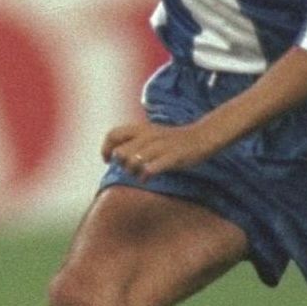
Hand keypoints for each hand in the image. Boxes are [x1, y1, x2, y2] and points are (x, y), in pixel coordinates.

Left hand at [102, 118, 224, 179]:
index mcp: (141, 128)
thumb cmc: (172, 140)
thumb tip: (115, 155)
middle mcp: (147, 136)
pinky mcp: (171, 157)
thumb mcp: (150, 134)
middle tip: (130, 168)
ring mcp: (160, 146)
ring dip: (132, 171)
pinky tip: (147, 177)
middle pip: (120, 153)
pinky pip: (150, 168)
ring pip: (133, 161)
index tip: (107, 160)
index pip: (113, 135)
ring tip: (139, 173)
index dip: (105, 149)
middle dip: (121, 164)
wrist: (201, 137)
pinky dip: (145, 175)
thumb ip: (133, 141)